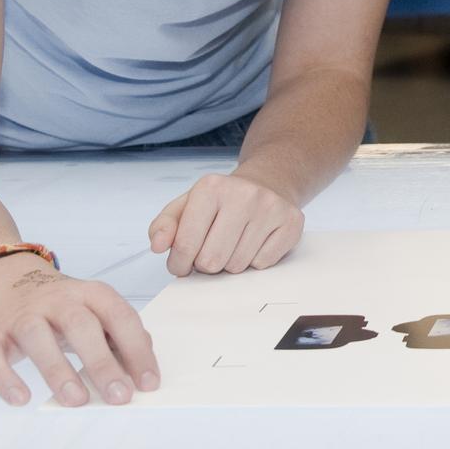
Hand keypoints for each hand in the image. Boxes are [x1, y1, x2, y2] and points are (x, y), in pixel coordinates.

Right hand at [0, 255, 157, 407]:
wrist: (2, 278)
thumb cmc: (56, 304)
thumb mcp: (92, 308)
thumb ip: (117, 332)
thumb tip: (143, 361)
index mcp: (89, 293)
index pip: (120, 317)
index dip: (137, 349)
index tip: (149, 382)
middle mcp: (56, 300)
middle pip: (81, 326)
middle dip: (103, 363)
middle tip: (119, 396)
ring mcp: (21, 315)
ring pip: (38, 338)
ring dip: (58, 371)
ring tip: (76, 400)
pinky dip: (4, 379)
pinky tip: (20, 399)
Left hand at [148, 171, 303, 276]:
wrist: (268, 182)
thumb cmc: (222, 200)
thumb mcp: (187, 205)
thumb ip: (164, 225)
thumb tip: (158, 246)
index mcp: (211, 187)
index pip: (184, 246)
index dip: (179, 263)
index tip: (183, 262)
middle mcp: (243, 194)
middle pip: (211, 260)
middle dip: (206, 264)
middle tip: (211, 251)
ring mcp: (270, 207)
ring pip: (237, 266)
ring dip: (230, 263)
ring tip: (233, 244)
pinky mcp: (291, 222)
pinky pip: (262, 264)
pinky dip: (254, 261)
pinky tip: (254, 242)